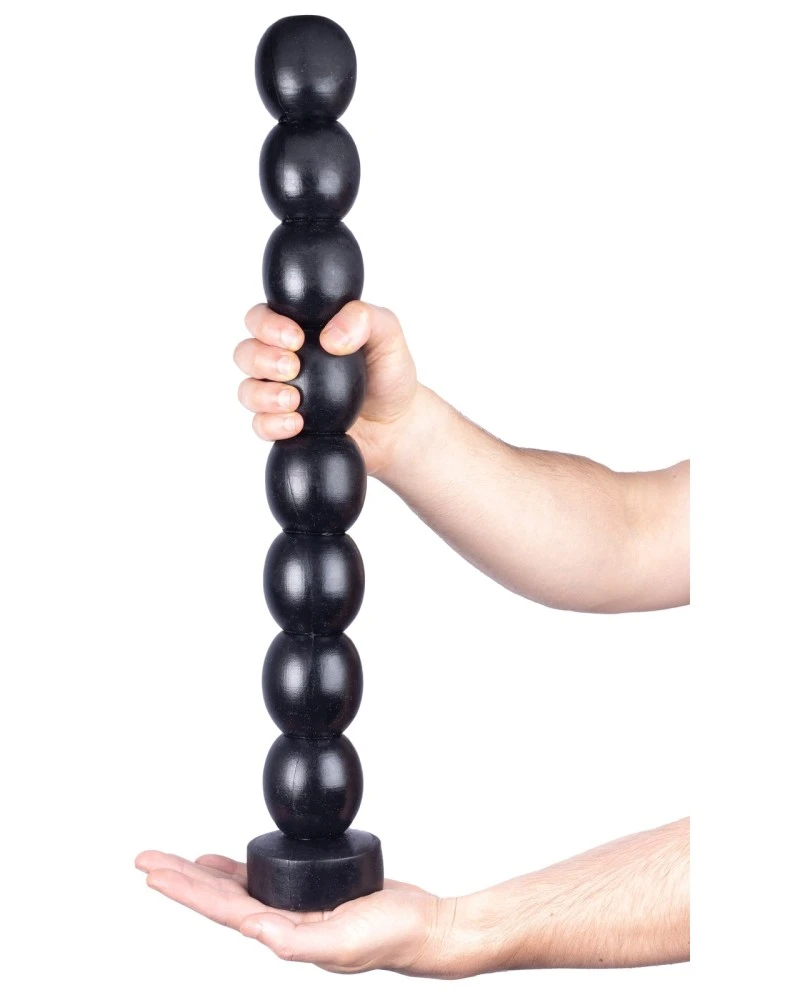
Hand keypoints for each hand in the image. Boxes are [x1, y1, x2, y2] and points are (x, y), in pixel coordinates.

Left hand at [135, 851, 470, 976]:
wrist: (423, 927)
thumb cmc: (390, 938)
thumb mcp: (345, 942)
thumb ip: (300, 941)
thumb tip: (258, 932)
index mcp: (281, 933)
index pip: (220, 909)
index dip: (185, 890)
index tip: (154, 872)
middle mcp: (280, 921)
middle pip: (217, 896)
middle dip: (179, 877)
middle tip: (145, 858)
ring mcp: (293, 906)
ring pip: (234, 887)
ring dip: (201, 874)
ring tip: (173, 861)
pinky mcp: (310, 890)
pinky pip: (262, 875)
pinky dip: (236, 867)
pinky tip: (223, 861)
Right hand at [234, 301, 418, 474]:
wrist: (397, 424)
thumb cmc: (389, 375)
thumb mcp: (388, 336)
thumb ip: (364, 319)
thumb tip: (330, 337)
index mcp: (300, 330)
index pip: (262, 318)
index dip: (267, 325)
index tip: (296, 338)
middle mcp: (283, 360)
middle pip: (245, 353)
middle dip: (261, 358)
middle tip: (292, 367)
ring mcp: (281, 395)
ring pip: (247, 390)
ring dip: (263, 394)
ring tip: (293, 399)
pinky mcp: (285, 427)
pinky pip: (260, 426)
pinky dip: (272, 424)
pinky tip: (296, 423)